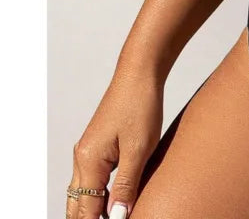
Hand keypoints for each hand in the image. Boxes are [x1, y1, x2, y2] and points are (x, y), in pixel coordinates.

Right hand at [68, 67, 163, 218]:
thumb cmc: (141, 105)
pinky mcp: (98, 146)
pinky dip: (100, 194)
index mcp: (89, 161)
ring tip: (116, 217)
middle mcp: (82, 158)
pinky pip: (93, 179)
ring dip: (96, 209)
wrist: (140, 73)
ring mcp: (88, 152)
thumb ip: (126, 185)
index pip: (85, 210)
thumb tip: (117, 218)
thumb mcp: (139, 149)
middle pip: (78, 204)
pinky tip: (115, 200)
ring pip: (84, 193)